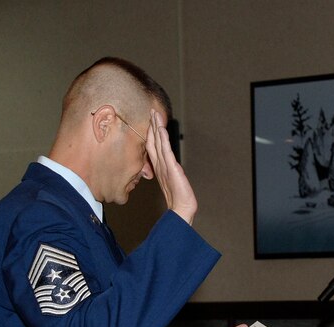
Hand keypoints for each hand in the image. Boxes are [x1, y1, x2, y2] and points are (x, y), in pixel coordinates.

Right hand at [146, 109, 197, 224]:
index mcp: (159, 167)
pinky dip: (162, 139)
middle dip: (152, 126)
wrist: (181, 208)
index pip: (153, 147)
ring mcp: (164, 165)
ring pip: (158, 142)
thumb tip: (169, 168)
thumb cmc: (178, 197)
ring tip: (155, 114)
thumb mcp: (171, 181)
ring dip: (156, 127)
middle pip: (153, 141)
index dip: (152, 133)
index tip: (152, 121)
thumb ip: (168, 172)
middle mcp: (159, 164)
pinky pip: (165, 150)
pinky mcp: (171, 168)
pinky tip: (160, 129)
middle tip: (152, 111)